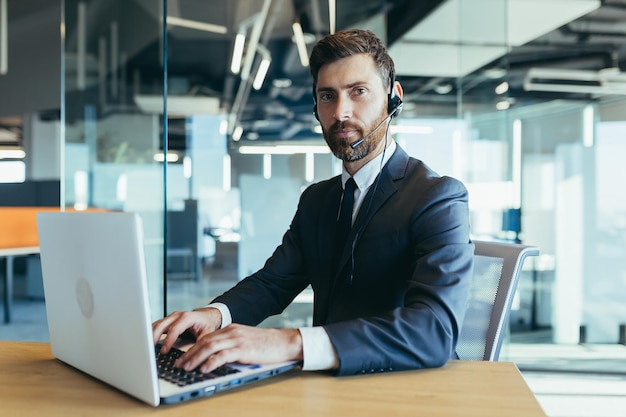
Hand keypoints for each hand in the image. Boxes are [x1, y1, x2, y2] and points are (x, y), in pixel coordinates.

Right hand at [152, 307, 221, 354]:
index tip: (164, 351)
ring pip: (156, 325)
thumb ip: (201, 342)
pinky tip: (147, 343)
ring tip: (145, 347)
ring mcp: (170, 317)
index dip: (168, 341)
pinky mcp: (166, 321)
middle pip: (161, 325)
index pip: (174, 329)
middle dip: (154, 337)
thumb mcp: (208, 332)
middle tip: (149, 349)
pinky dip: (150, 334)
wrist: (205, 316)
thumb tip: (195, 355)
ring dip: (150, 335)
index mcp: (187, 317)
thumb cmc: (206, 323)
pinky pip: (156, 326)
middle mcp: (177, 316)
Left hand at [173, 324, 302, 373]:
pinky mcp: (244, 349)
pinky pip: (223, 355)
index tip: (182, 358)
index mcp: (231, 329)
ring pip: (210, 347)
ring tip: (186, 368)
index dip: (191, 348)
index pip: (206, 338)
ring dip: (195, 358)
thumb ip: (231, 345)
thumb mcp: (245, 341)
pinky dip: (211, 362)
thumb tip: (215, 358)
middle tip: (179, 365)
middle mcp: (232, 332)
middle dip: (189, 354)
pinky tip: (204, 369)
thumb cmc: (267, 345)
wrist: (285, 342)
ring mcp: (237, 340)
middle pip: (204, 342)